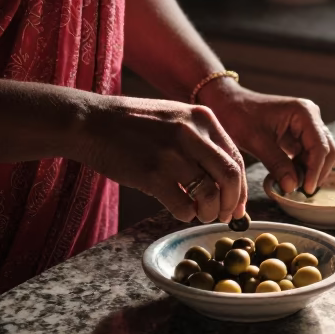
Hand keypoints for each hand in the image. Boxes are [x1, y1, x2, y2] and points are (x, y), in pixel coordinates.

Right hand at [74, 95, 246, 223]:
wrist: (92, 122)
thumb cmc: (133, 124)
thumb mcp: (175, 117)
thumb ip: (201, 139)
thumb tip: (226, 177)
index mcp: (202, 117)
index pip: (236, 157)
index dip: (241, 187)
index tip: (237, 204)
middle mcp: (191, 133)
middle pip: (230, 176)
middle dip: (232, 203)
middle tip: (225, 216)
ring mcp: (172, 154)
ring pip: (210, 195)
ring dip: (209, 212)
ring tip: (200, 214)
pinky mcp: (152, 174)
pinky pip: (183, 206)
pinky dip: (186, 215)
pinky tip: (180, 211)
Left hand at [200, 81, 334, 195]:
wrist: (228, 103)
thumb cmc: (239, 115)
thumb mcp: (256, 141)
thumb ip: (277, 163)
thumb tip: (293, 187)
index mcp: (304, 112)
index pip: (320, 147)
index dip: (315, 171)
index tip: (307, 190)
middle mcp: (311, 116)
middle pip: (326, 150)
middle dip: (316, 172)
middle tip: (302, 192)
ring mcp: (307, 123)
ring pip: (319, 153)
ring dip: (309, 170)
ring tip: (293, 186)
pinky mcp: (299, 132)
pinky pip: (308, 153)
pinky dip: (302, 167)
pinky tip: (289, 177)